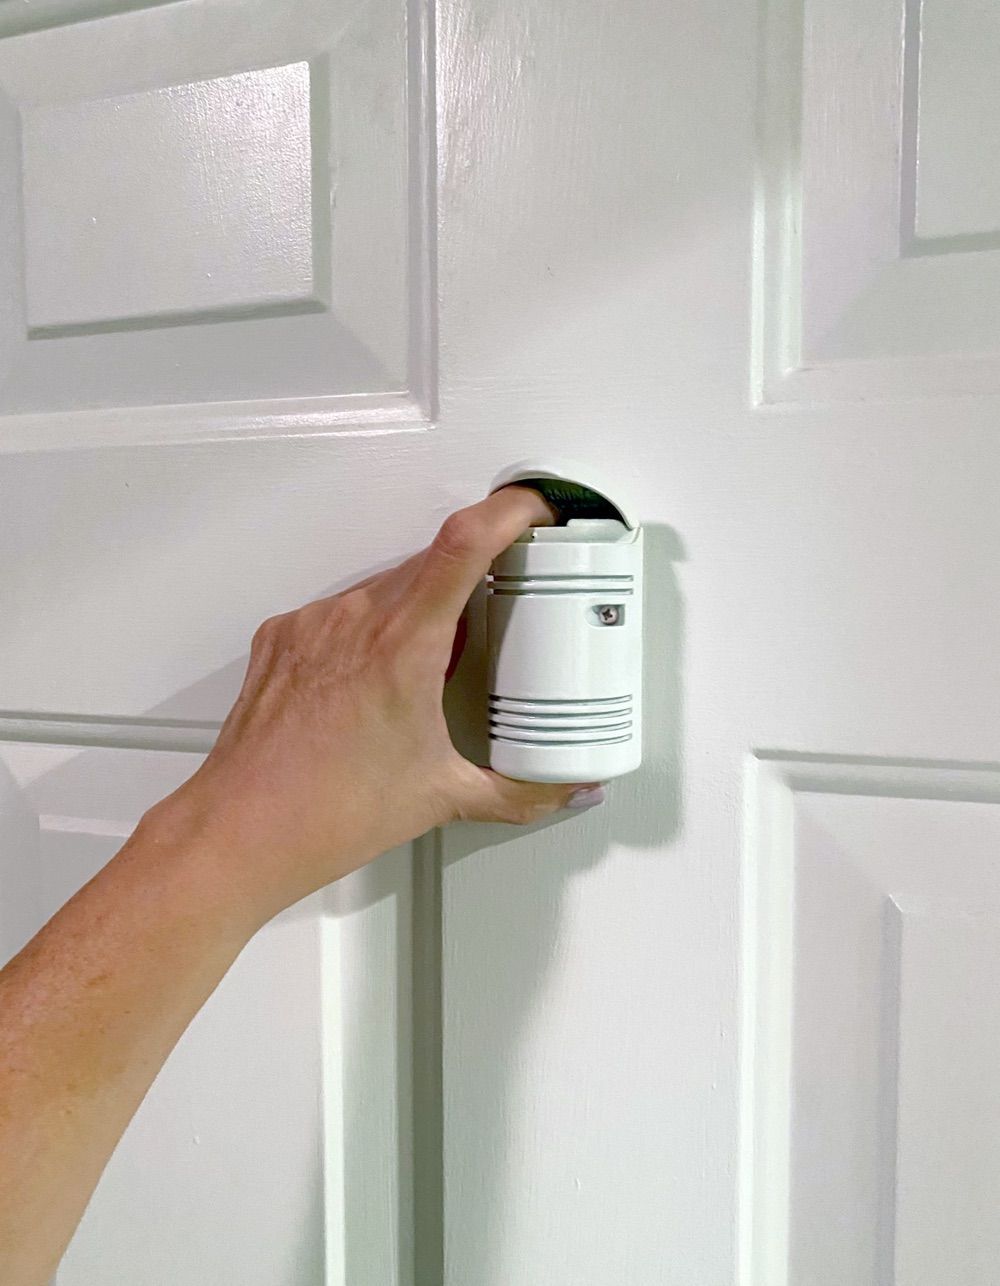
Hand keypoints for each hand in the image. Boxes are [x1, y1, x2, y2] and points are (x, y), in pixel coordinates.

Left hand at [146, 487, 600, 925]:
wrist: (243, 830)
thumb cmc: (326, 812)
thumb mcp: (442, 797)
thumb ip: (520, 792)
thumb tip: (564, 789)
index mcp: (403, 645)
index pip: (464, 542)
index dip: (507, 509)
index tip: (535, 508)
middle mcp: (355, 618)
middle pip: (432, 561)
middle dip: (473, 575)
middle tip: (497, 607)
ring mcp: (314, 622)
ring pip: (386, 585)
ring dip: (420, 607)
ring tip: (429, 666)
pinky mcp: (283, 635)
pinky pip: (342, 610)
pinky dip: (370, 630)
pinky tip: (372, 680)